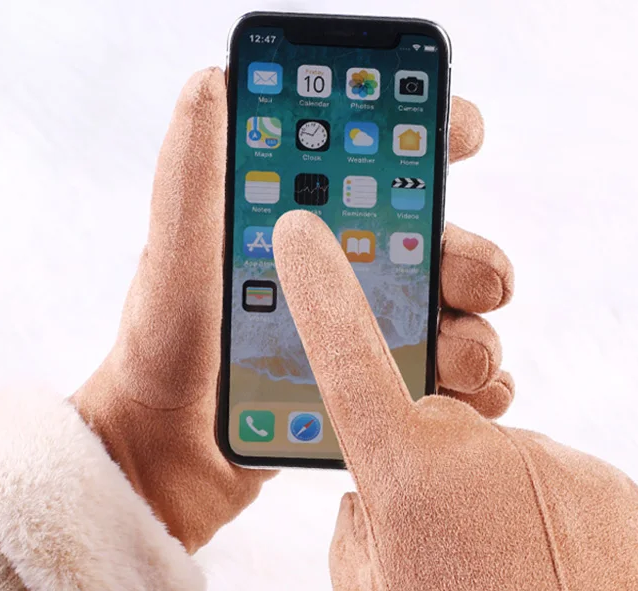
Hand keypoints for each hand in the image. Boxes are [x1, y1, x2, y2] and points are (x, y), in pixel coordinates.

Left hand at [72, 67, 514, 552]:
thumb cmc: (160, 355)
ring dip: (475, 338)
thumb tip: (210, 82)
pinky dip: (478, 394)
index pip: (388, 176)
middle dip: (471, 262)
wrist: (162, 461)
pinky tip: (472, 400)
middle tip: (464, 282)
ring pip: (462, 326)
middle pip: (446, 256)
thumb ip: (192, 181)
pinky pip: (452, 395)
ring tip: (452, 364)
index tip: (464, 135)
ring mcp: (370, 349)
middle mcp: (350, 288)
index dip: (433, 142)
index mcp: (313, 241)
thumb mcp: (176, 262)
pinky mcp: (380, 408)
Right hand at [272, 210, 637, 590]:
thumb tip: (377, 491)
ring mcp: (546, 458)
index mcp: (398, 473)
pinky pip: (550, 476)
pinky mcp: (602, 478)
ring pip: (496, 455)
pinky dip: (540, 511)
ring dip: (487, 496)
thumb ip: (362, 519)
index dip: (322, 291)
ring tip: (500, 566)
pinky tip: (543, 565)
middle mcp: (474, 447)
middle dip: (428, 465)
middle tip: (443, 536)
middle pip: (434, 423)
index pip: (346, 358)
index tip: (305, 231)